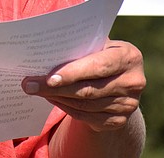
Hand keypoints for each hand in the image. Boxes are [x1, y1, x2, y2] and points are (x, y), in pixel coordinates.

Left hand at [22, 39, 144, 131]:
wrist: (119, 78)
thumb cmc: (100, 53)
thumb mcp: (97, 43)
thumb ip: (79, 44)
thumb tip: (42, 46)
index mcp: (129, 56)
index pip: (98, 66)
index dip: (73, 72)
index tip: (48, 77)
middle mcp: (133, 82)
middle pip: (88, 89)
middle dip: (55, 88)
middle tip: (29, 85)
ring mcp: (129, 104)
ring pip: (85, 105)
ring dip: (57, 98)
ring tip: (37, 90)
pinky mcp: (119, 120)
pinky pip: (86, 117)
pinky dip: (66, 108)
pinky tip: (52, 98)